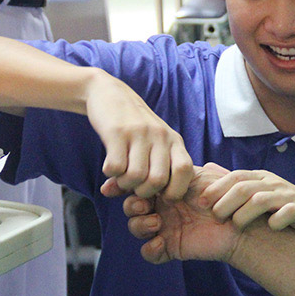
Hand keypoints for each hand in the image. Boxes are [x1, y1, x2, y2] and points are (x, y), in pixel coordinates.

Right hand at [83, 70, 194, 200]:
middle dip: (142, 192)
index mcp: (174, 141)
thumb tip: (151, 202)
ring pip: (135, 177)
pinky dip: (110, 174)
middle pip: (157, 181)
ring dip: (124, 184)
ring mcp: (139, 133)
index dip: (173, 190)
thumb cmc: (135, 127)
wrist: (109, 93)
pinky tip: (110, 166)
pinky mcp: (116, 132)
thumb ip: (160, 167)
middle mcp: (160, 136)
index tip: (159, 193)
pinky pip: (115, 167)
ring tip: (120, 175)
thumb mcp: (157, 141)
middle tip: (134, 185)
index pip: (185, 171)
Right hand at [125, 163, 244, 263]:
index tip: (111, 187)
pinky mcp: (172, 248)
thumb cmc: (225, 194)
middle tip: (143, 204)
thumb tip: (155, 158)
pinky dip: (150, 249)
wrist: (241, 220)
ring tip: (156, 222)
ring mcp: (165, 228)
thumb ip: (178, 167)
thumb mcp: (202, 175)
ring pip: (137, 228)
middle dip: (131, 206)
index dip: (121, 187)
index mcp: (165, 188)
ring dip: (139, 225)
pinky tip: (160, 241)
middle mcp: (162, 208)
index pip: (137, 186)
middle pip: (131, 208)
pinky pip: (150, 252)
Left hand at [198, 169, 294, 259]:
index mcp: (262, 179)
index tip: (200, 202)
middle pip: (244, 187)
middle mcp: (273, 184)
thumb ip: (238, 185)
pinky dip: (276, 220)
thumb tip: (208, 170)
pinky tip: (270, 228)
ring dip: (245, 213)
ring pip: (261, 199)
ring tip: (236, 226)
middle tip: (215, 217)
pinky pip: (287, 212)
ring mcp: (288, 196)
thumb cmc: (285, 208)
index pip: (235, 177)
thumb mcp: (262, 193)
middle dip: (226, 201)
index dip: (216, 188)